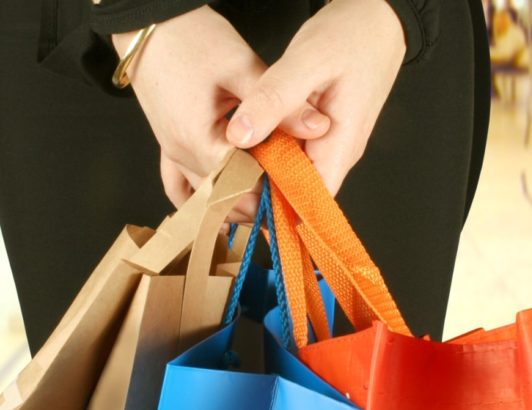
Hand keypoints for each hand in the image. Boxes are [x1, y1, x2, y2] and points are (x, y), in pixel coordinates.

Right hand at [112, 6, 330, 219]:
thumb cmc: (192, 39)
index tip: (300, 187)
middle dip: (259, 199)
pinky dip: (206, 198)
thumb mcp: (243, 67)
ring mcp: (172, 152)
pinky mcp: (169, 146)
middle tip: (291, 194)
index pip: (244, 183)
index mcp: (200, 139)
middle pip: (225, 197)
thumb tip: (319, 127)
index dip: (274, 190)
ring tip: (269, 197)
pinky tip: (227, 202)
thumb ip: (281, 104)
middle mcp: (181, 153)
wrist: (151, 24)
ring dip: (236, 202)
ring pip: (205, 198)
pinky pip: (181, 187)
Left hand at [225, 0, 405, 195]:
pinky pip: (296, 152)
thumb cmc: (353, 36)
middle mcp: (339, 152)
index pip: (309, 202)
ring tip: (230, 161)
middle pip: (298, 191)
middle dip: (262, 189)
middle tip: (223, 177)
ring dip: (265, 169)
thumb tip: (239, 138)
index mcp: (340, 146)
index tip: (239, 197)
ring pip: (294, 172)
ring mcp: (333, 143)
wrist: (378, 18)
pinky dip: (272, 149)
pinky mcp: (324, 131)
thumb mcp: (307, 61)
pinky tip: (251, 138)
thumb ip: (274, 100)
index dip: (275, 206)